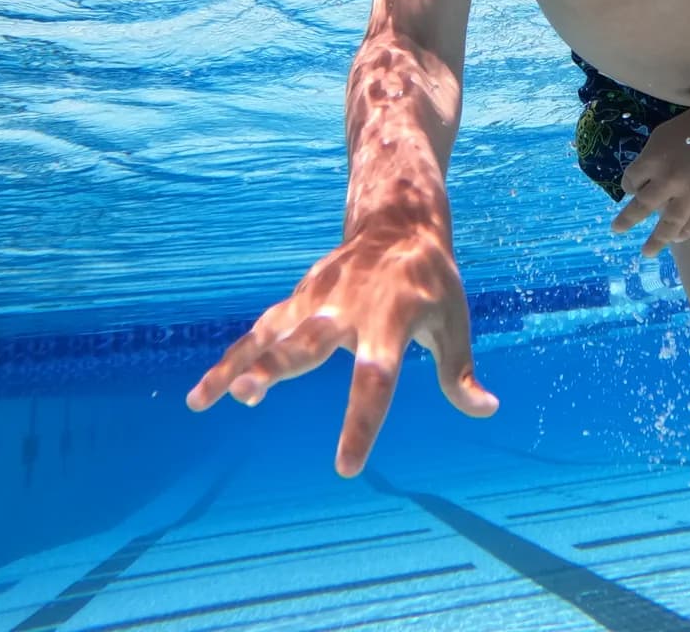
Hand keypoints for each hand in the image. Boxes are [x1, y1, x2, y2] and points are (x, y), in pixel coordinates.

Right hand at [184, 221, 497, 475]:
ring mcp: (317, 301)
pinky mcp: (299, 300)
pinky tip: (204, 394)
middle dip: (278, 367)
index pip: (375, 380)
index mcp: (391, 322)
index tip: (345, 468)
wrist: (398, 221)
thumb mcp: (455, 321)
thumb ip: (460, 371)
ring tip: (203, 400)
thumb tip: (486, 409)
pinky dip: (231, 360)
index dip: (360, 423)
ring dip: (238, 365)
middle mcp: (347, 310)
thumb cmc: (432, 281)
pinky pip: (259, 332)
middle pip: (308, 342)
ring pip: (271, 335)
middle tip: (252, 392)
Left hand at [610, 104, 689, 257]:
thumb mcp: (660, 137)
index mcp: (654, 160)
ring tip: (647, 252)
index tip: (633, 190)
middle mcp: (670, 180)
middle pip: (643, 206)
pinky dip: (685, 233)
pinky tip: (677, 238)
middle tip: (617, 229)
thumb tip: (636, 189)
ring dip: (656, 240)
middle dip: (627, 220)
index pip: (632, 181)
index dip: (630, 186)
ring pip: (669, 224)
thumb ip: (648, 161)